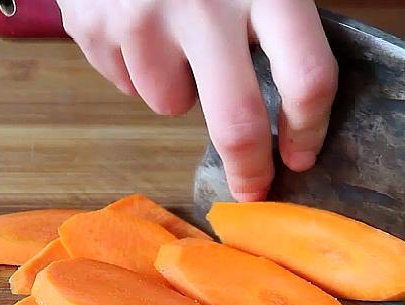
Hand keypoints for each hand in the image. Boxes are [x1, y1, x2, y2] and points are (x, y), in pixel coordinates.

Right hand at [56, 0, 337, 200]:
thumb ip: (288, 17)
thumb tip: (312, 92)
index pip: (306, 76)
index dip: (309, 128)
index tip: (302, 154)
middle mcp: (203, 4)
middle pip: (237, 121)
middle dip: (249, 167)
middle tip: (253, 186)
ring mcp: (140, 17)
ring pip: (171, 103)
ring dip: (182, 88)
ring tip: (178, 37)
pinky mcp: (93, 25)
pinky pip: (127, 84)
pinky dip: (140, 69)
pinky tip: (143, 27)